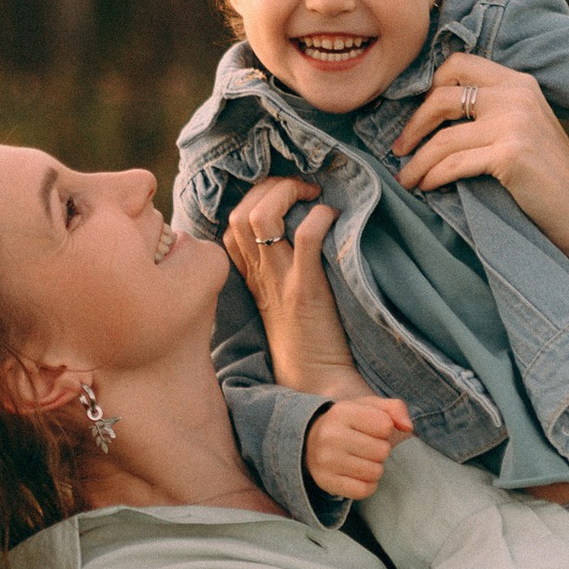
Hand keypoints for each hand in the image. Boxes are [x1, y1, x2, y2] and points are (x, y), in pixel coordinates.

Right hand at [224, 184, 361, 393]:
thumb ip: (279, 269)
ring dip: (289, 193)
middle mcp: (260, 275)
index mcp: (252, 276)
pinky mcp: (305, 290)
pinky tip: (335, 218)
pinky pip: (307, 237)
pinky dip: (321, 217)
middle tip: (304, 189)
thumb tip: (302, 228)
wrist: (317, 382)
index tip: (287, 196)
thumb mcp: (282, 300)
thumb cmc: (308, 340)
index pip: (233, 223)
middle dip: (272, 187)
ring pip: (262, 217)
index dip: (257, 198)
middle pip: (242, 212)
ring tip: (315, 195)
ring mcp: (280, 281)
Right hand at [306, 392, 413, 501]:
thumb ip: (395, 409)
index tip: (371, 429)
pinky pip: (364, 490)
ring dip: (374, 468)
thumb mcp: (369, 407)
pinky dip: (367, 485)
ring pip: (375, 472)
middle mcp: (330, 435)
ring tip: (360, 460)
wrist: (309, 442)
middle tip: (365, 447)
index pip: (385, 425)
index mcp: (341, 412)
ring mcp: (325, 460)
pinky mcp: (326, 482)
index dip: (385, 429)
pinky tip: (357, 475)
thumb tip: (408, 427)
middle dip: (380, 450)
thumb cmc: (348, 424)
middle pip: (382, 451)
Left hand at [394, 54, 568, 320]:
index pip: (458, 64)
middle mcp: (515, 95)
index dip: (428, 86)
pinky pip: (452, 163)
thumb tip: (431, 110)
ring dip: (416, 160)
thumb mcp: (523, 126)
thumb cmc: (546, 175)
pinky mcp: (510, 154)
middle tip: (399, 148)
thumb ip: (491, 109)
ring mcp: (514, 123)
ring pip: (442, 137)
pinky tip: (425, 186)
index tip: (417, 115)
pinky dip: (431, 175)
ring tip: (406, 178)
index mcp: (517, 82)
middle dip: (413, 124)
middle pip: (442, 96)